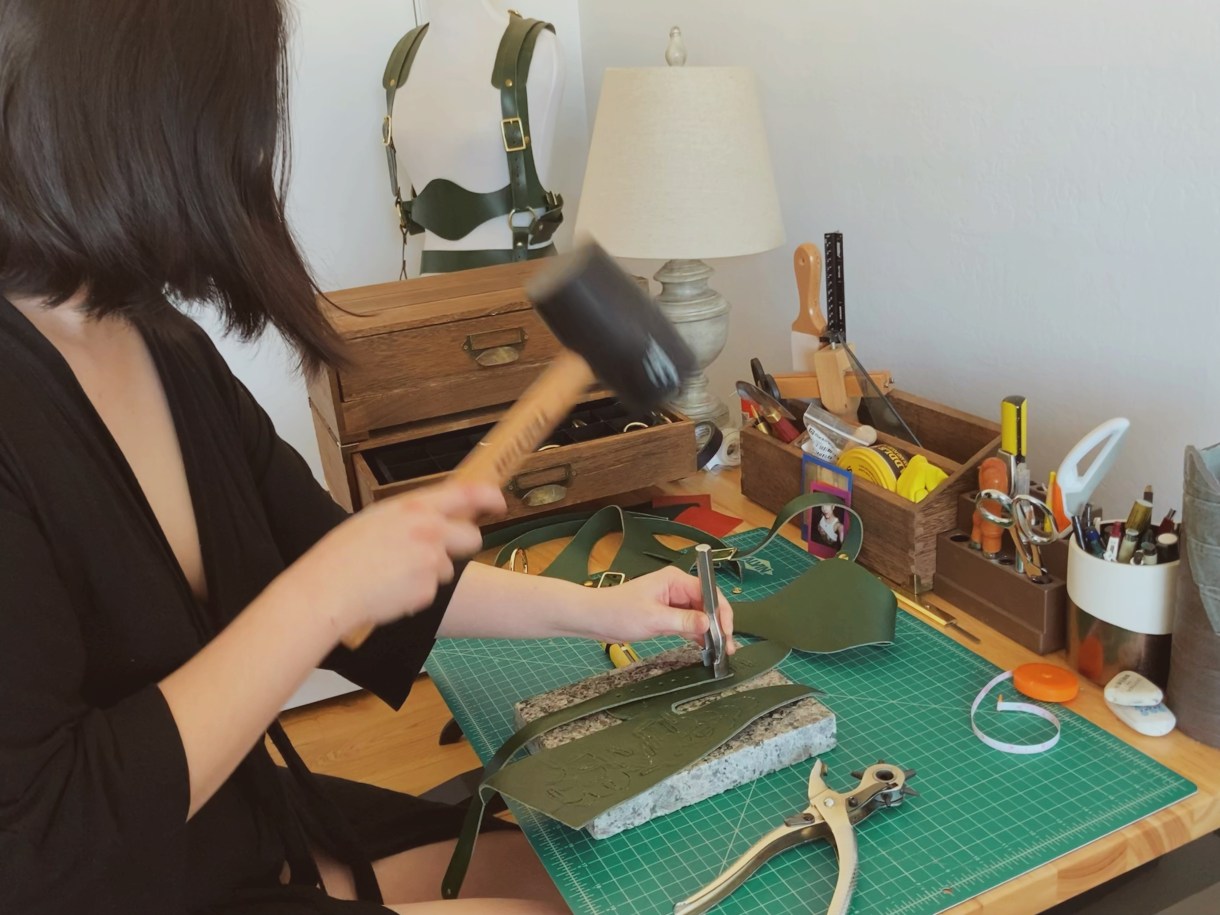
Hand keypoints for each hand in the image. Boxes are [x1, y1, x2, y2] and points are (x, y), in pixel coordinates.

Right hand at [287, 482, 506, 636]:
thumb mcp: (377, 519)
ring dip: (429, 573)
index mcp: (414, 507)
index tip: (499, 502)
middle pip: (472, 537)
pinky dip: (415, 594)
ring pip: (448, 568)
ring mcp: (431, 561)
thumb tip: (435, 517)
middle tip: (437, 553)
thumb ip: (411, 516)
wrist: (327, 590)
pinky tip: (389, 590)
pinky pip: (431, 592)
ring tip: (392, 574)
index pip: (466, 493)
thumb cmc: (342, 554)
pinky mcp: (427, 590)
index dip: (488, 497)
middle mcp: (429, 530)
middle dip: (462, 545)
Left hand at [581, 567, 735, 652]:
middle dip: (719, 625)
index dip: (721, 612)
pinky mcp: (668, 616)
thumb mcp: (653, 618)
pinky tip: (706, 648)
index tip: (726, 631)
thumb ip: (683, 621)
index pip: (709, 592)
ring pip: (701, 617)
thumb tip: (708, 624)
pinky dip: (698, 636)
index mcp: (675, 580)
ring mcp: (673, 603)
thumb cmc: (618, 611)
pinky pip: (690, 624)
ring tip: (721, 651)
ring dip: (711, 633)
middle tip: (727, 646)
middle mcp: (677, 589)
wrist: (595, 618)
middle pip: (708, 605)